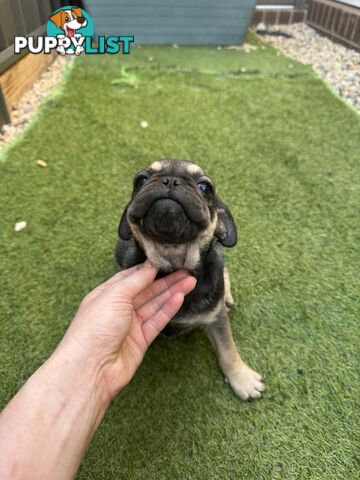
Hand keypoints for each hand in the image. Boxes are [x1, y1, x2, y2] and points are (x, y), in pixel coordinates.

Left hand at [60, 262, 195, 399]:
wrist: (91, 368)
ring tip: (190, 281)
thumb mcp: (115, 295)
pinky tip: (180, 297)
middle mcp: (118, 308)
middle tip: (186, 270)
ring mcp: (130, 325)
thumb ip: (135, 280)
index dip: (149, 269)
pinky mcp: (140, 340)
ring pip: (155, 304)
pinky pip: (157, 320)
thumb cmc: (95, 328)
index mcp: (107, 294)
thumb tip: (150, 266)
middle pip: (147, 290)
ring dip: (172, 292)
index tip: (167, 260)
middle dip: (166, 280)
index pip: (131, 277)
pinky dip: (169, 308)